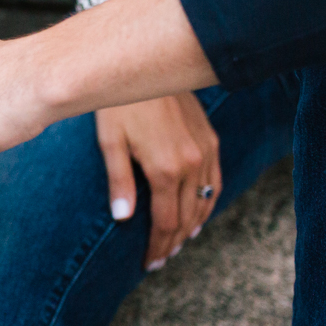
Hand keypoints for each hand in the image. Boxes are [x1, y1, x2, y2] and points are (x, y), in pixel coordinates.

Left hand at [95, 93, 219, 271]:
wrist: (142, 63)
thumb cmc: (119, 102)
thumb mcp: (110, 142)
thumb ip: (119, 182)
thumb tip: (123, 218)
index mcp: (165, 169)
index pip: (165, 221)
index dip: (158, 246)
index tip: (148, 263)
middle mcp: (191, 164)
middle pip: (186, 217)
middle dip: (173, 242)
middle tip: (160, 259)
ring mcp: (205, 150)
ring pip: (205, 201)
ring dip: (192, 225)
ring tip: (177, 243)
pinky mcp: (210, 138)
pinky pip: (215, 180)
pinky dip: (208, 201)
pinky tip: (198, 211)